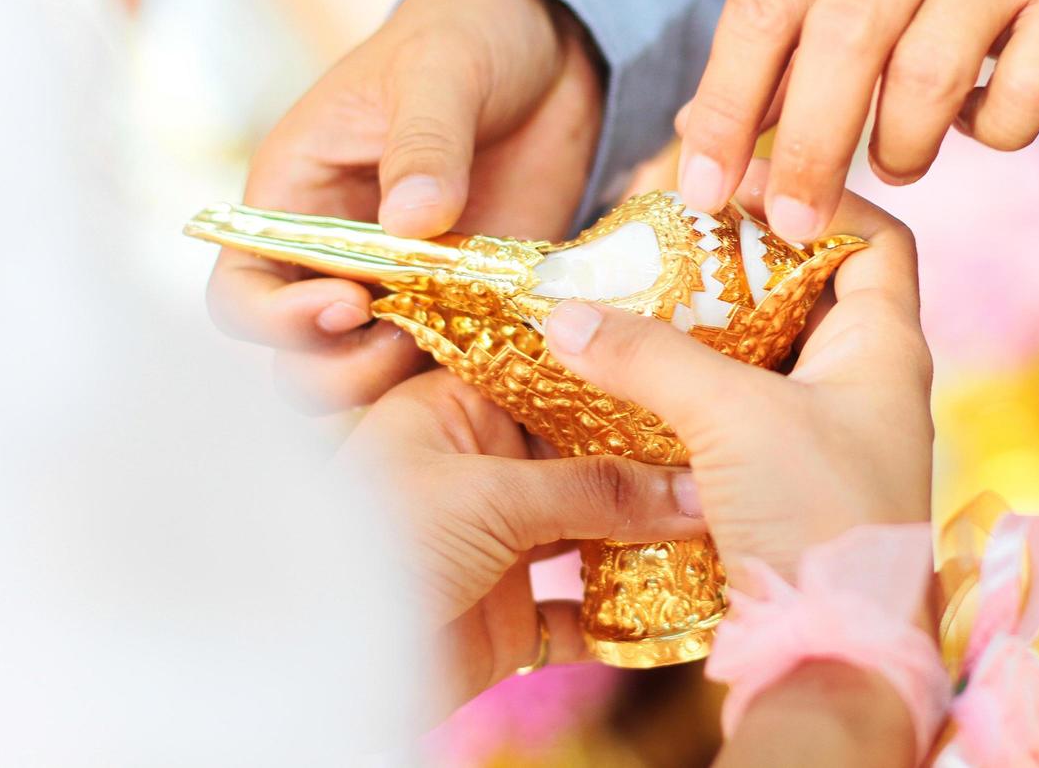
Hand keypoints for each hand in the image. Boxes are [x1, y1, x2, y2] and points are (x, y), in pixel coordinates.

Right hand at [207, 0, 601, 410]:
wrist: (554, 51)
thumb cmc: (470, 37)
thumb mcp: (441, 70)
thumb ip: (424, 143)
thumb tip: (411, 222)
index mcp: (296, 198)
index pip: (242, 289)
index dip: (275, 318)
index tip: (348, 304)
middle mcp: (336, 260)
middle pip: (296, 359)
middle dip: (338, 370)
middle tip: (407, 339)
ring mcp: (403, 290)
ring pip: (366, 379)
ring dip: (397, 385)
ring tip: (456, 346)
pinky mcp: (468, 305)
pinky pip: (448, 367)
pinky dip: (465, 382)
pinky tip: (500, 359)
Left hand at [343, 370, 704, 708]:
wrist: (317, 664)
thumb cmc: (378, 546)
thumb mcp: (489, 496)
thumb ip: (594, 489)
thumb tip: (691, 487)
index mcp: (453, 412)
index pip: (544, 378)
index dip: (607, 379)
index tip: (679, 373)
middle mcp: (477, 471)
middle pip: (577, 457)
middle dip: (644, 463)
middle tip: (721, 455)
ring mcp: (495, 545)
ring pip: (588, 530)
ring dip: (645, 535)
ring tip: (719, 524)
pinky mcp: (507, 616)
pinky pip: (579, 610)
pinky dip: (623, 612)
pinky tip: (678, 603)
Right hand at [544, 163, 932, 579]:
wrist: (831, 656)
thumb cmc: (819, 527)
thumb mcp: (736, 421)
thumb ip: (652, 358)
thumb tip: (568, 315)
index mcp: (885, 349)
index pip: (874, 237)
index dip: (816, 196)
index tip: (740, 181)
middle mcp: (861, 382)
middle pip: (805, 287)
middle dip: (737, 258)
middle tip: (666, 234)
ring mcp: (822, 431)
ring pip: (763, 349)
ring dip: (706, 323)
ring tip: (638, 293)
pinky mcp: (781, 476)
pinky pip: (735, 405)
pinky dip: (691, 383)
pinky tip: (636, 374)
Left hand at [677, 0, 1038, 241]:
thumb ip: (778, 35)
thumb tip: (701, 135)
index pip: (764, 7)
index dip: (726, 107)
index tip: (704, 187)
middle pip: (846, 40)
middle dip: (810, 149)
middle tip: (795, 220)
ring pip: (931, 75)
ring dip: (899, 146)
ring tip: (893, 163)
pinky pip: (1025, 97)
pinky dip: (991, 132)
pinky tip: (972, 122)